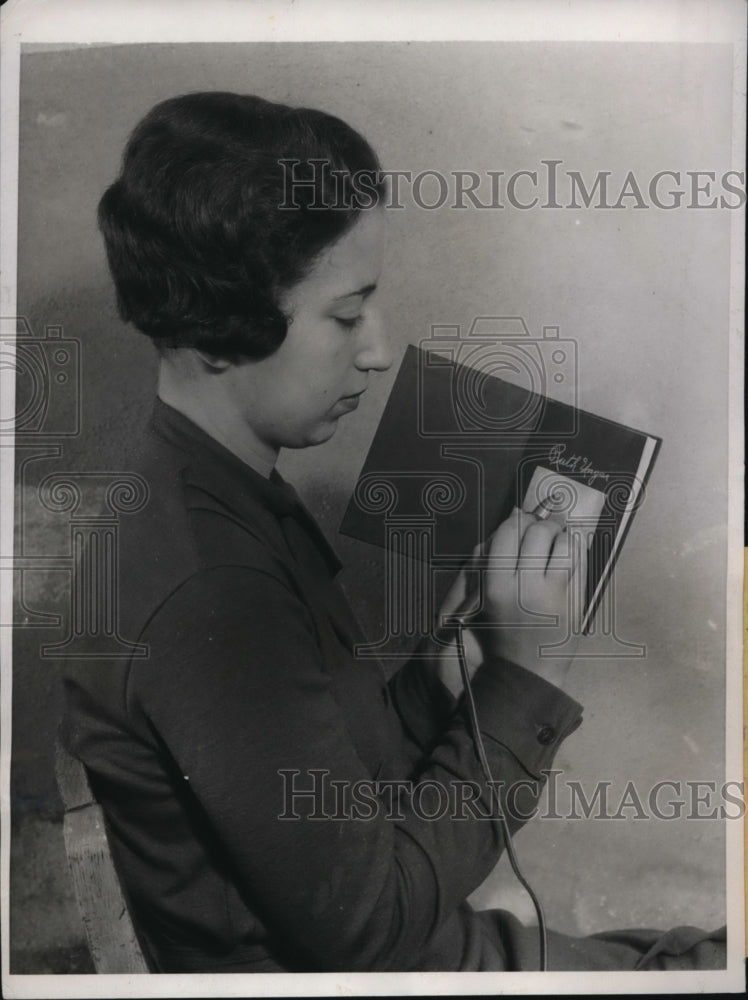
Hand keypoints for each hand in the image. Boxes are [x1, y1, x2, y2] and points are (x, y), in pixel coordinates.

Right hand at [431, 508, 586, 693]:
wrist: (527, 670)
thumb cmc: (500, 632)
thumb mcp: (482, 597)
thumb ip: (489, 558)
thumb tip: (513, 516)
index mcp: (497, 586)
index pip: (507, 534)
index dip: (515, 521)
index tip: (519, 521)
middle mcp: (526, 588)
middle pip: (536, 533)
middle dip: (540, 524)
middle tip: (541, 529)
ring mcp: (555, 594)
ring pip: (563, 542)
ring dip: (560, 534)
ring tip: (557, 539)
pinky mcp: (577, 601)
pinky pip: (581, 560)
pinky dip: (577, 547)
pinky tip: (571, 548)